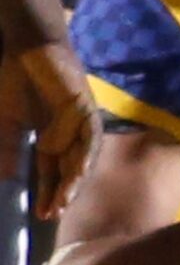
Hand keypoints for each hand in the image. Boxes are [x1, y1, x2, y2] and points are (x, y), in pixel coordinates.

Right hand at [0, 42, 102, 218]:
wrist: (26, 49)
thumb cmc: (16, 84)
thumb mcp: (9, 125)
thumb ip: (11, 151)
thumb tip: (8, 180)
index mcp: (51, 141)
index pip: (53, 174)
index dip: (49, 194)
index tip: (42, 215)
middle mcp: (70, 135)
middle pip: (70, 170)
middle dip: (63, 192)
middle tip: (54, 213)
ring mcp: (80, 121)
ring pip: (83, 155)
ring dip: (75, 177)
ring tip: (65, 198)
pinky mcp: (86, 106)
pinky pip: (86, 131)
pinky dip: (79, 147)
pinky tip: (70, 163)